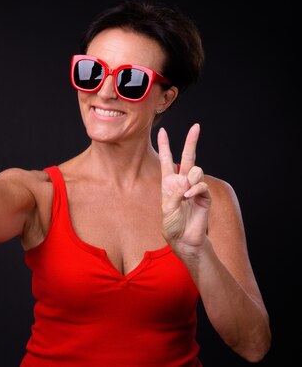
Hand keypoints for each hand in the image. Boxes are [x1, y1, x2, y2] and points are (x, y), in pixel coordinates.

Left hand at [157, 124, 211, 253]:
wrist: (184, 240)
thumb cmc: (172, 226)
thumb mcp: (167, 209)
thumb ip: (174, 194)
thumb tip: (185, 180)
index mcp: (169, 183)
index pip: (166, 160)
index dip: (165, 146)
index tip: (162, 131)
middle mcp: (182, 182)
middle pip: (188, 157)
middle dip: (191, 141)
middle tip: (196, 126)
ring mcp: (194, 188)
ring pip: (196, 171)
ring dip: (190, 180)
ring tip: (185, 196)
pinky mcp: (204, 196)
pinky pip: (202, 185)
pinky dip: (195, 190)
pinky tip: (189, 198)